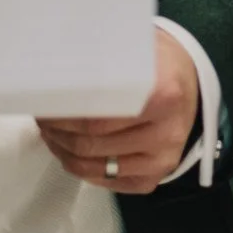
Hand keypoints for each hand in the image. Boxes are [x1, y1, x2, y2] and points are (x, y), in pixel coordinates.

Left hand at [37, 27, 201, 193]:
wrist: (190, 84)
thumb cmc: (157, 65)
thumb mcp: (135, 52)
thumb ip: (101, 63)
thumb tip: (53, 71)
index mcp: (162, 96)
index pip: (95, 117)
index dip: (61, 116)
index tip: (42, 106)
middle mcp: (167, 132)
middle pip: (91, 144)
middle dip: (57, 133)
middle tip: (42, 119)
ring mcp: (162, 159)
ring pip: (93, 166)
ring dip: (64, 152)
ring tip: (52, 134)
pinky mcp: (156, 177)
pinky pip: (107, 181)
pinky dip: (81, 169)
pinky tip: (71, 151)